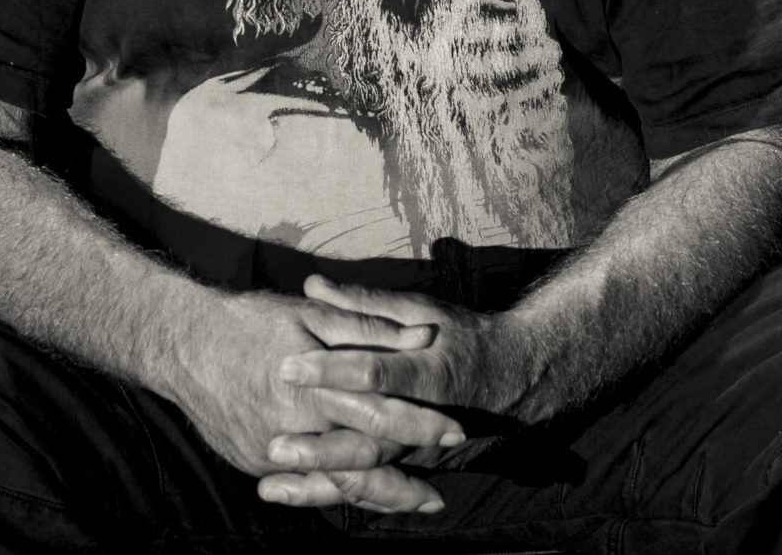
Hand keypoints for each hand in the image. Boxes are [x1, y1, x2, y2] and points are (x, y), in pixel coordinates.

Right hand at [168, 288, 465, 513]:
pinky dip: (334, 494)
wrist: (182, 344)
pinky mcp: (255, 461)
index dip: (419, 422)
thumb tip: (421, 337)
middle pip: (362, 459)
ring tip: (414, 503)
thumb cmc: (250, 322)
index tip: (454, 430)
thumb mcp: (311, 315)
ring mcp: (272, 451)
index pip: (381, 410)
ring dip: (377, 496)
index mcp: (317, 385)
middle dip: (402, 478)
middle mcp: (296, 426)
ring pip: (335, 482)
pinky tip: (359, 497)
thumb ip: (368, 328)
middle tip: (438, 493)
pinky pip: (302, 486)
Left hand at [254, 275, 541, 506]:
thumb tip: (312, 287)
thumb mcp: (418, 310)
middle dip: (320, 448)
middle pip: (368, 440)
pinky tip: (286, 493)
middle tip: (274, 446)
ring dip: (318, 481)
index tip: (287, 367)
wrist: (510, 376)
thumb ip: (364, 304)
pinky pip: (367, 490)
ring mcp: (416, 451)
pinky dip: (327, 495)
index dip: (330, 371)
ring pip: (366, 476)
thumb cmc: (457, 336)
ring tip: (271, 481)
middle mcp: (422, 421)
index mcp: (425, 373)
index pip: (373, 374)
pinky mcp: (408, 465)